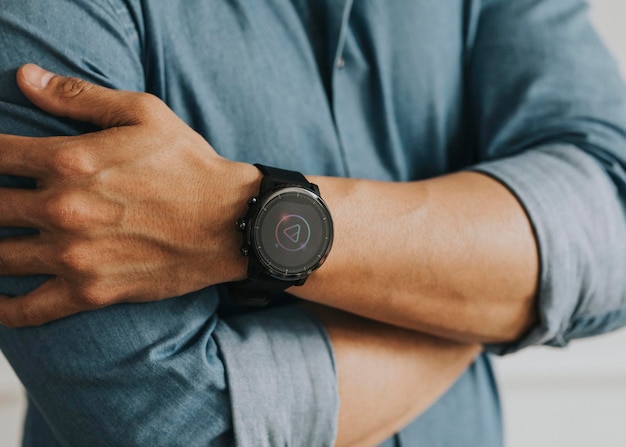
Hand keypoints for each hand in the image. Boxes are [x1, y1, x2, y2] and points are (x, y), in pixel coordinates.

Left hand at [0, 64, 258, 326]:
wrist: (233, 222)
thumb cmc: (190, 165)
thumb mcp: (144, 114)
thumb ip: (79, 96)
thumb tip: (23, 77)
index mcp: (69, 160)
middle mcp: (63, 209)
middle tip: (0, 206)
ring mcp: (75, 256)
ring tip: (0, 241)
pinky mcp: (92, 292)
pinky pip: (28, 310)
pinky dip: (4, 309)